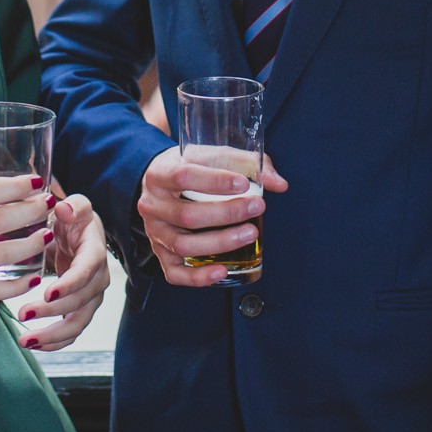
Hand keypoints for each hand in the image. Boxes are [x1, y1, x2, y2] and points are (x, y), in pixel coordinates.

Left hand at [13, 194, 109, 349]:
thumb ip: (74, 206)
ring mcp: (90, 297)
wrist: (79, 234)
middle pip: (80, 302)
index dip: (70, 283)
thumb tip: (63, 208)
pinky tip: (35, 345)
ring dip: (52, 334)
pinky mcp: (81, 309)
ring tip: (26, 340)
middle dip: (52, 311)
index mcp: (95, 252)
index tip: (47, 292)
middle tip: (23, 314)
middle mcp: (97, 279)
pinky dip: (55, 342)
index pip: (86, 271)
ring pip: (77, 323)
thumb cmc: (75, 219)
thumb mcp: (76, 206)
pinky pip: (72, 331)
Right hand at [136, 147, 288, 286]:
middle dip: (227, 213)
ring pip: (184, 245)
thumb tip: (279, 184)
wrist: (159, 185)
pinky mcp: (160, 254)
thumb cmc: (190, 168)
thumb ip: (244, 163)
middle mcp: (152, 205)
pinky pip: (175, 273)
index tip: (244, 183)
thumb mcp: (210, 155)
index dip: (216, 181)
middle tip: (257, 206)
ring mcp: (155, 233)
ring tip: (251, 234)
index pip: (184, 176)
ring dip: (221, 243)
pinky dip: (199, 276)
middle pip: (187, 215)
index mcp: (159, 174)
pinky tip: (223, 271)